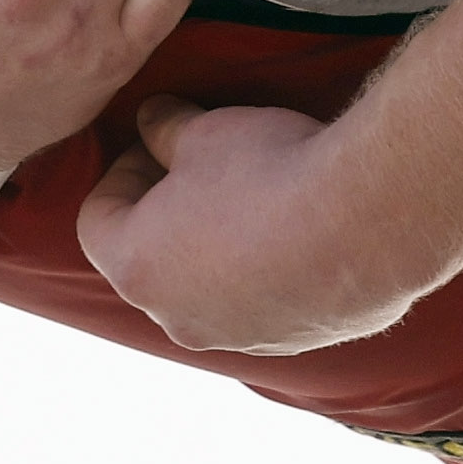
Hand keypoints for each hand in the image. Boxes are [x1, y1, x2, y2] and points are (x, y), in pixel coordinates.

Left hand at [74, 95, 414, 355]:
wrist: (367, 220)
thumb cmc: (270, 171)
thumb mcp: (205, 130)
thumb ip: (166, 129)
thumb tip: (151, 121)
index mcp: (137, 267)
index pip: (95, 219)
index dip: (123, 171)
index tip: (160, 142)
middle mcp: (176, 318)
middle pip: (151, 260)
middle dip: (170, 212)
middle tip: (207, 165)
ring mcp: (235, 338)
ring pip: (209, 289)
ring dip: (221, 247)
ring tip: (262, 196)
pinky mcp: (292, 343)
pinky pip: (264, 305)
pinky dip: (271, 272)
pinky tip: (305, 229)